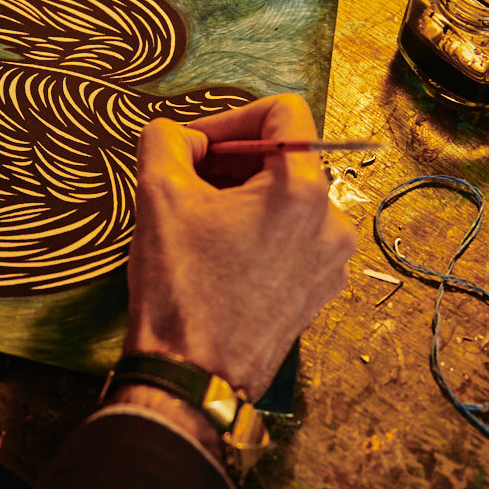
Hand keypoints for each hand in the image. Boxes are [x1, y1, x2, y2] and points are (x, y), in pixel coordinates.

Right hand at [123, 94, 356, 400]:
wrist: (192, 375)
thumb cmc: (180, 288)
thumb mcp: (158, 194)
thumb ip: (165, 139)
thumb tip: (180, 136)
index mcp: (302, 190)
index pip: (284, 113)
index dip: (232, 118)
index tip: (197, 144)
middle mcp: (331, 221)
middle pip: (286, 157)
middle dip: (234, 160)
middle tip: (188, 180)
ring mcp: (330, 260)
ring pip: (289, 200)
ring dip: (245, 197)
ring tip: (201, 223)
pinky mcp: (320, 289)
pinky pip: (294, 238)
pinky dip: (260, 232)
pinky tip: (221, 254)